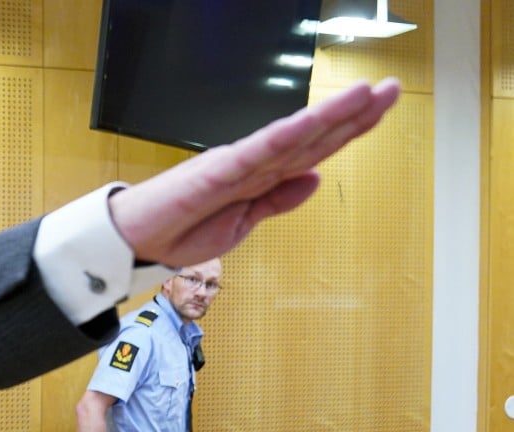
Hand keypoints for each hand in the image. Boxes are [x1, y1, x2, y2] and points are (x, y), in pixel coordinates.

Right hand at [110, 77, 401, 267]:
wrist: (140, 242)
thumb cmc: (183, 231)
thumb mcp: (244, 225)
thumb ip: (277, 201)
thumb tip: (314, 179)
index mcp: (262, 176)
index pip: (314, 149)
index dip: (350, 129)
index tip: (381, 109)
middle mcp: (255, 162)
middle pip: (313, 136)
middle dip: (354, 114)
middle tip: (392, 89)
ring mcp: (238, 163)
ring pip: (292, 136)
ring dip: (329, 115)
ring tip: (366, 94)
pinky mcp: (217, 169)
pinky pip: (257, 150)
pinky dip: (285, 135)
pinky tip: (312, 120)